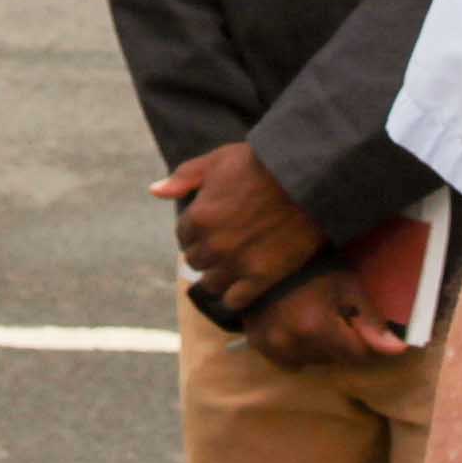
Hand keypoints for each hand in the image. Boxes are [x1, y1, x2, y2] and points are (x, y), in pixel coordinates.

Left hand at [154, 143, 327, 299]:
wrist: (307, 179)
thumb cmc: (260, 165)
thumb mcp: (216, 162)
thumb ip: (183, 178)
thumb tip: (154, 191)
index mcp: (198, 218)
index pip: (183, 237)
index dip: (197, 231)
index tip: (213, 226)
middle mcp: (213, 245)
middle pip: (196, 261)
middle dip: (207, 252)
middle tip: (227, 244)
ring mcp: (236, 264)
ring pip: (212, 283)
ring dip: (219, 275)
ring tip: (235, 265)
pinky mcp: (261, 278)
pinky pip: (236, 300)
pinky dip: (236, 295)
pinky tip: (244, 285)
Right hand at [235, 265, 405, 372]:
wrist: (271, 254)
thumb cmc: (316, 267)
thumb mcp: (349, 287)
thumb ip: (372, 322)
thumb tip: (399, 351)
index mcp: (317, 327)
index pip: (357, 356)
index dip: (363, 340)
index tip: (358, 323)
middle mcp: (292, 342)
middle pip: (334, 360)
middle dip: (339, 343)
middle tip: (333, 316)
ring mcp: (271, 345)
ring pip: (311, 361)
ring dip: (317, 348)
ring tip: (313, 319)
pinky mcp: (258, 344)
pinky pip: (287, 361)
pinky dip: (295, 349)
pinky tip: (295, 327)